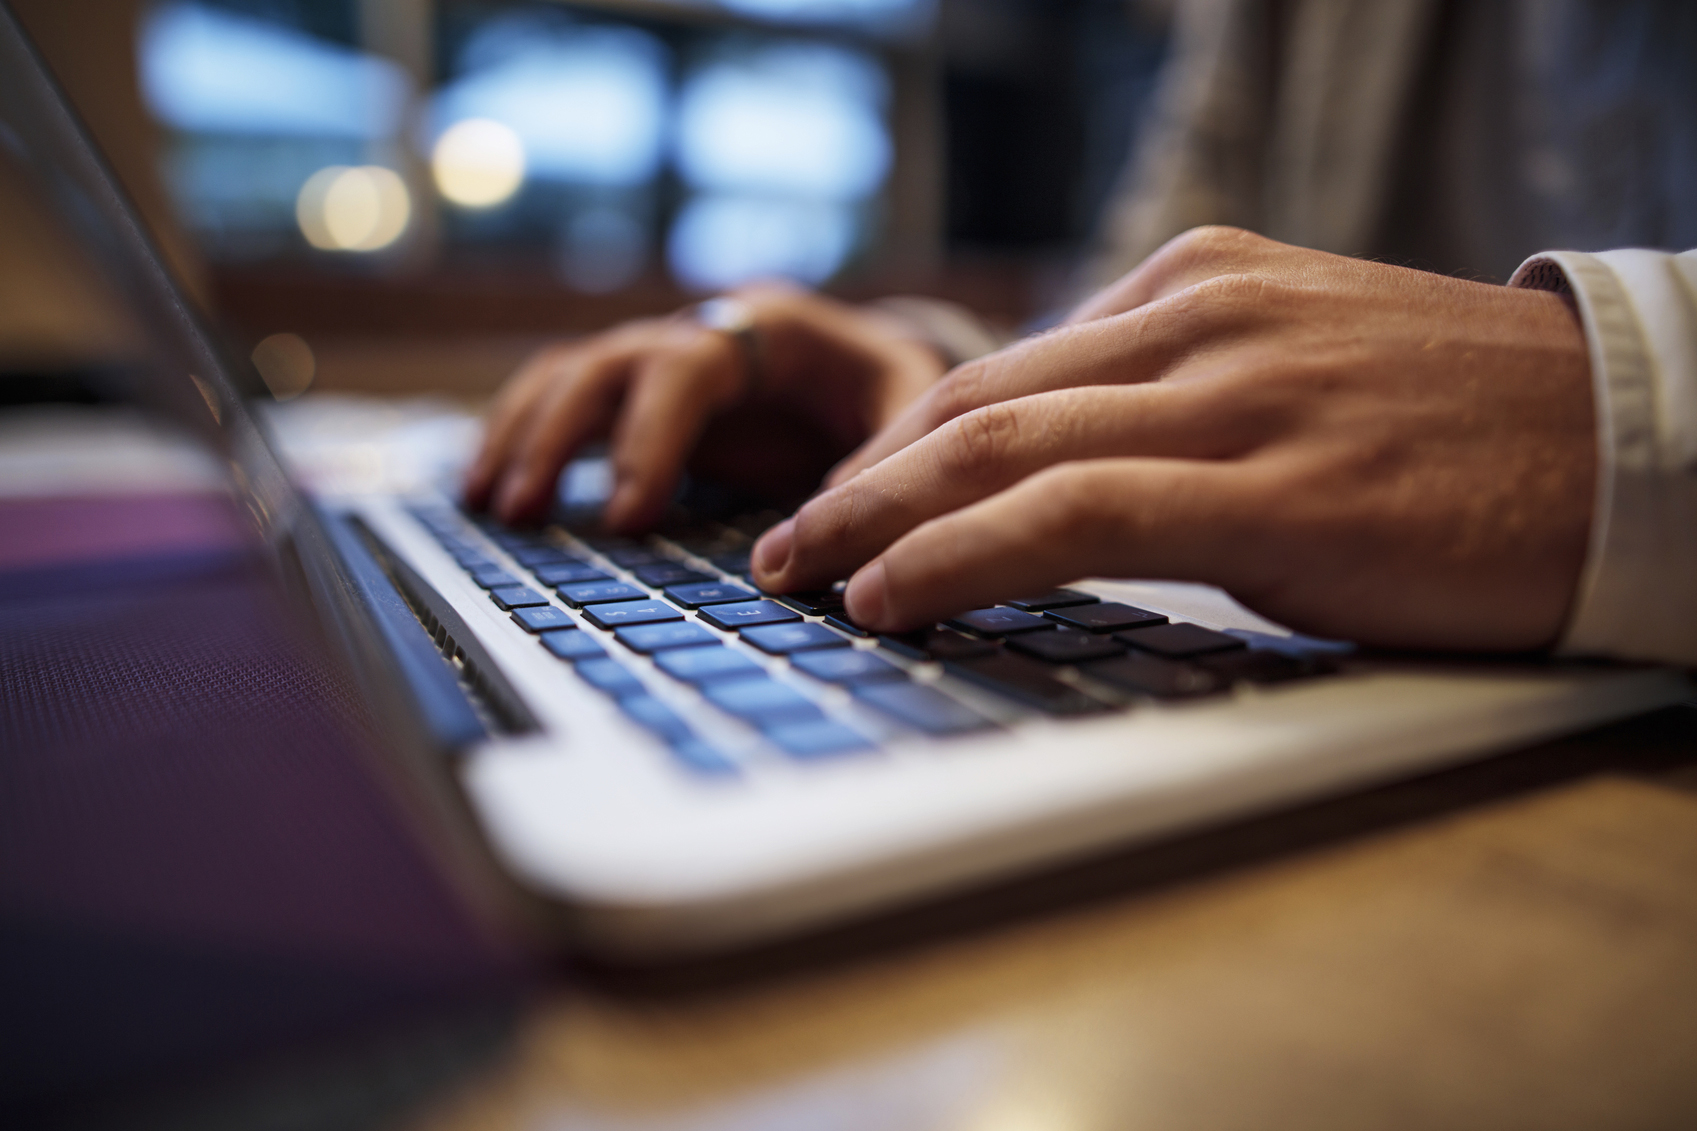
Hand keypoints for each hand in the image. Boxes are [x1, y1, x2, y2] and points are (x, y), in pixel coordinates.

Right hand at [464, 284, 945, 528]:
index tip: (629, 515)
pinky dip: (521, 437)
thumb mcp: (910, 402)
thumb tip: (829, 523)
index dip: (649, 436)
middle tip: (525, 509)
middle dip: (559, 435)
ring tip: (489, 504)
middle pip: (605, 364)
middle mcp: (699, 335)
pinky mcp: (640, 398)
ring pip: (567, 376)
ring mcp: (661, 364)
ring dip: (521, 433)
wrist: (878, 364)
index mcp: (766, 327)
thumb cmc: (892, 384)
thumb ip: (882, 450)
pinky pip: (564, 403)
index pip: (684, 365)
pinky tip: (488, 493)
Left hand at [752, 227, 1595, 651]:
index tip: (840, 501)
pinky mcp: (1277, 491)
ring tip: (799, 574)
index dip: (899, 444)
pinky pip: (1072, 511)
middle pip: (974, 400)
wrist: (1637, 442)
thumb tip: (1072, 464)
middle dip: (857, 479)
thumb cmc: (1465, 428)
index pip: (1004, 368)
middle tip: (781, 541)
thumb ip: (1184, 397)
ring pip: (1000, 446)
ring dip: (876, 516)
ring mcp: (1237, 398)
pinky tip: (891, 594)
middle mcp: (1201, 323)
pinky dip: (961, 551)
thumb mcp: (1300, 370)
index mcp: (1201, 287)